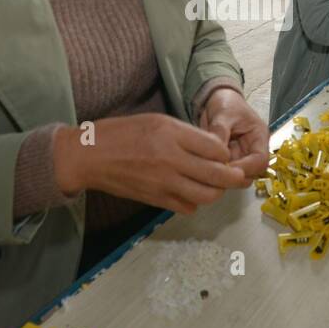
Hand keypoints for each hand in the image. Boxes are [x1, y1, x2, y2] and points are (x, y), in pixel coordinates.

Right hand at [53, 113, 245, 214]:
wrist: (89, 157)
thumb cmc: (121, 133)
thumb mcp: (157, 121)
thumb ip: (187, 134)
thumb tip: (214, 149)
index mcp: (171, 135)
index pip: (216, 149)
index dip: (226, 153)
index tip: (225, 154)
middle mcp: (171, 160)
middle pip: (218, 175)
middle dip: (234, 177)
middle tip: (239, 176)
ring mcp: (164, 183)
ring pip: (207, 195)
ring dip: (217, 192)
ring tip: (216, 185)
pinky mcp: (156, 199)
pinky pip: (188, 207)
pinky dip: (196, 201)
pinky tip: (193, 192)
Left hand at [198, 87, 270, 180]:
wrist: (217, 100)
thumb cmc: (226, 103)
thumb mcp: (224, 113)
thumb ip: (220, 131)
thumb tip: (216, 152)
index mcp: (259, 137)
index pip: (260, 161)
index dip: (245, 168)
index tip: (225, 168)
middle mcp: (252, 151)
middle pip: (250, 174)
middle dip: (232, 175)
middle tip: (212, 170)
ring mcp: (240, 157)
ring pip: (235, 176)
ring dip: (222, 175)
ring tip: (206, 166)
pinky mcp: (228, 161)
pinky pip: (224, 172)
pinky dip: (214, 171)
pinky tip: (203, 165)